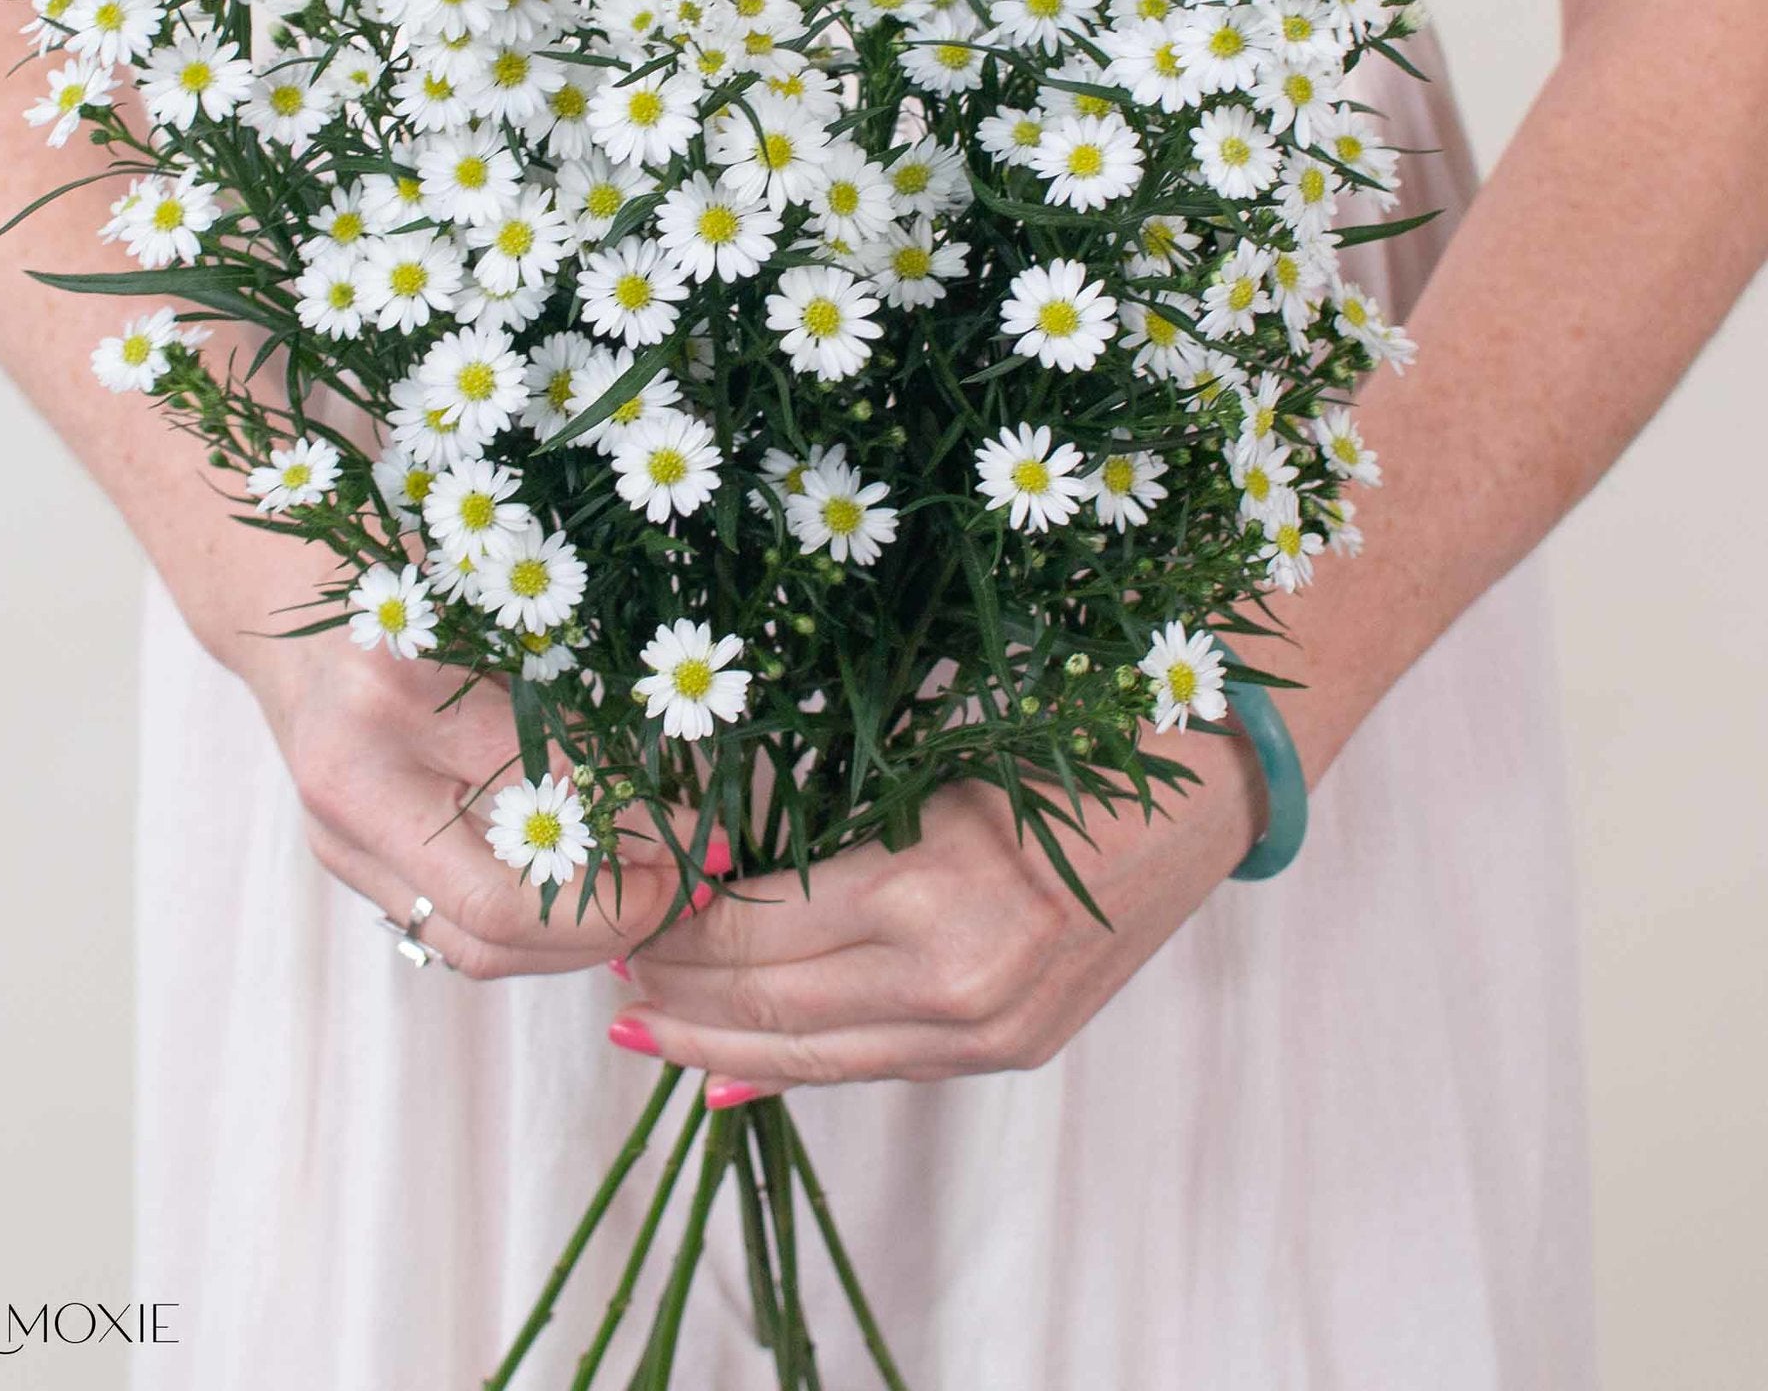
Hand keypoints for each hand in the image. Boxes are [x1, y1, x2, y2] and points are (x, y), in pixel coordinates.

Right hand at [191, 551, 712, 980]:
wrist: (288, 600)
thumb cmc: (406, 586)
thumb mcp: (494, 628)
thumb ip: (571, 719)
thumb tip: (674, 817)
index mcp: (386, 711)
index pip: (523, 836)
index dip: (623, 864)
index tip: (698, 850)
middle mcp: (351, 795)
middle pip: (493, 923)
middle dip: (610, 924)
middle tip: (690, 891)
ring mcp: (340, 844)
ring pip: (472, 946)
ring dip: (577, 942)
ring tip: (657, 901)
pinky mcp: (351, 864)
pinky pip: (451, 927)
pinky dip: (532, 927)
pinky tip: (592, 899)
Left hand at [606, 723, 1267, 1100]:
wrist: (1203, 786)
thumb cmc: (1059, 740)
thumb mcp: (931, 772)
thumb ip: (829, 840)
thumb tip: (715, 888)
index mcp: (934, 891)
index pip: (761, 934)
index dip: (680, 934)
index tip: (627, 914)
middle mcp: (961, 983)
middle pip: (774, 1009)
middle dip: (679, 1001)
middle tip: (615, 978)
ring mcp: (992, 1030)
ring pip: (816, 1061)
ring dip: (719, 1051)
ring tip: (650, 1032)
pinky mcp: (1014, 1051)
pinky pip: (877, 1070)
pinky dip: (796, 1073)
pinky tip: (734, 1078)